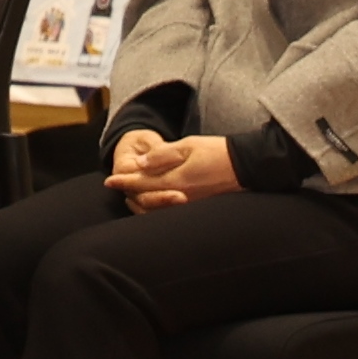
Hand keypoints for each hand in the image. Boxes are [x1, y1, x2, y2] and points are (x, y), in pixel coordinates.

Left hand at [107, 128, 238, 209]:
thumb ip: (162, 155)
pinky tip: (154, 203)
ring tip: (130, 196)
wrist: (248, 166)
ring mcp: (189, 205)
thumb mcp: (188, 146)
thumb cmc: (218, 152)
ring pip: (156, 209)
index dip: (124, 181)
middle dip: (129, 192)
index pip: (142, 183)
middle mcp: (180, 197)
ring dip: (140, 203)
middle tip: (115, 187)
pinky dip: (156, 209)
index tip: (109, 180)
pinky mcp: (198, 208)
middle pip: (145, 198)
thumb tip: (139, 163)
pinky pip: (170, 212)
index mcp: (176, 180)